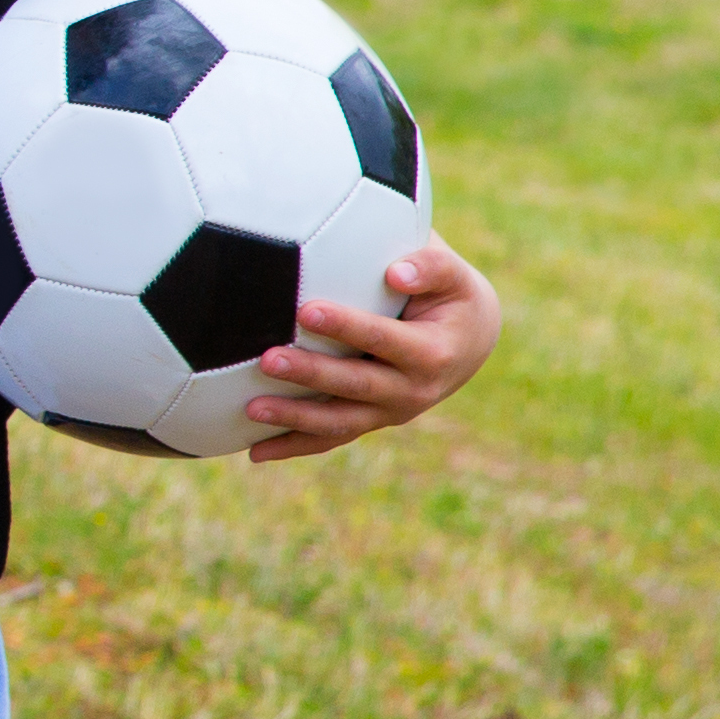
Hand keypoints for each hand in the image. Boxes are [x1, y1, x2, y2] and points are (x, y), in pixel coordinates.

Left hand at [245, 242, 503, 459]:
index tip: (307, 310)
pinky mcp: (372, 420)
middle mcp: (414, 390)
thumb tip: (395, 273)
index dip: (347, 327)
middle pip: (356, 384)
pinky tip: (255, 452)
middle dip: (311, 374)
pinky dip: (294, 446)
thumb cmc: (449, 294)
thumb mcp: (454, 275)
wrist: (469, 339)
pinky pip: (332, 438)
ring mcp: (392, 411)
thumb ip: (431, 266)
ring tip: (250, 408)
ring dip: (295, 417)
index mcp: (432, 352)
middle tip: (267, 360)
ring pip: (340, 421)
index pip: (384, 339)